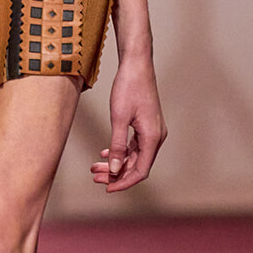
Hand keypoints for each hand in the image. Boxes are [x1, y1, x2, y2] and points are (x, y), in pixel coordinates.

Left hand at [90, 52, 165, 193]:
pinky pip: (134, 146)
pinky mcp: (146, 125)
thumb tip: (116, 170)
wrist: (137, 65)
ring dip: (116, 163)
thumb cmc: (129, 87)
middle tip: (95, 177)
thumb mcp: (119, 118)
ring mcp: (152, 131)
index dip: (124, 182)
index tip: (107, 188)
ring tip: (96, 167)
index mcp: (153, 137)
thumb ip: (118, 146)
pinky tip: (105, 154)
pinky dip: (120, 152)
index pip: (141, 170)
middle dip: (116, 174)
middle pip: (137, 165)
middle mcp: (156, 137)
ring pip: (134, 156)